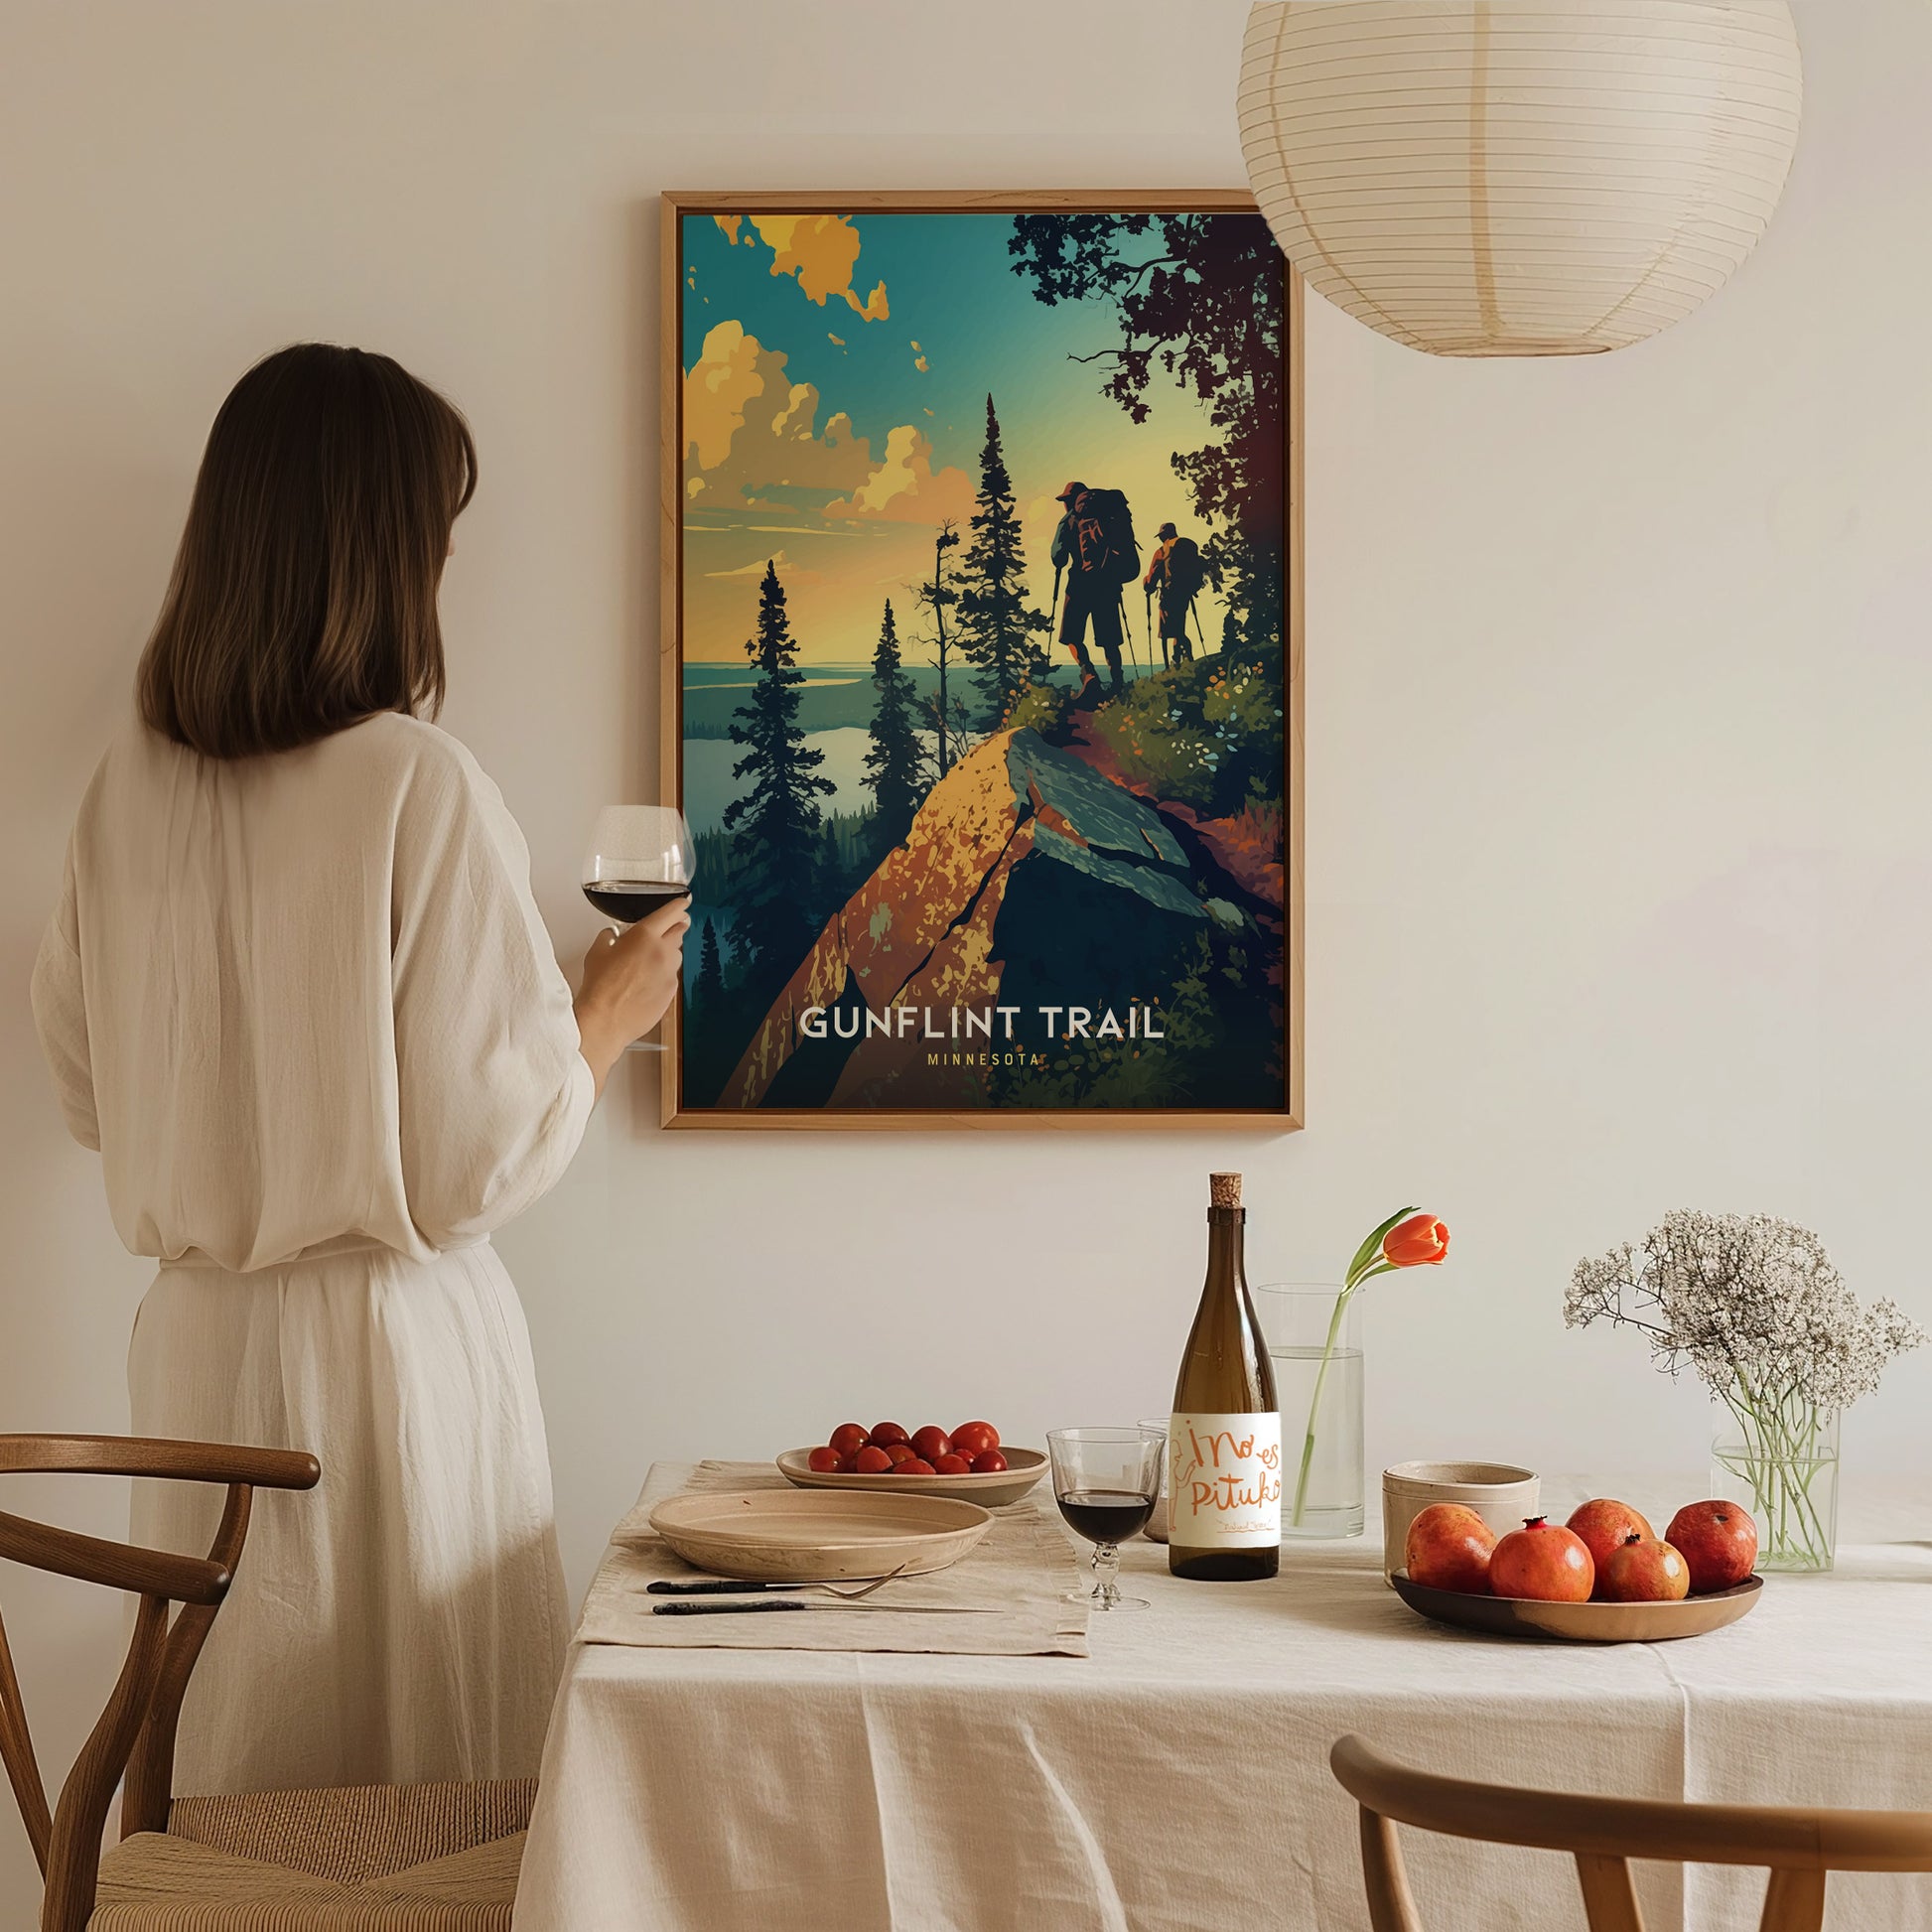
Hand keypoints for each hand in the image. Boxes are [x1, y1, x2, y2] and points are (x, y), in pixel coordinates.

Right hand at [574, 896, 690, 1095]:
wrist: (605, 1019)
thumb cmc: (600, 987)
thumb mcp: (597, 951)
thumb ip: (609, 937)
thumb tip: (612, 935)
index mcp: (645, 935)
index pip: (671, 912)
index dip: (679, 905)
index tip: (683, 903)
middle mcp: (663, 951)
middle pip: (679, 931)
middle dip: (675, 927)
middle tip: (668, 929)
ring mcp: (670, 973)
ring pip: (676, 955)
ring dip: (667, 953)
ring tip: (647, 963)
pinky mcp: (672, 992)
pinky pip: (671, 977)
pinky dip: (663, 975)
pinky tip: (646, 983)